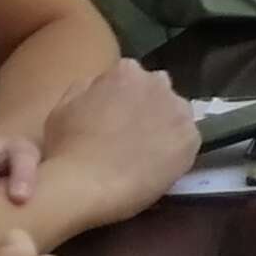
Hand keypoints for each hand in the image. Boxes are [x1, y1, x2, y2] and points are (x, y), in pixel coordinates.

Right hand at [29, 61, 199, 218]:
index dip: (122, 100)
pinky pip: (187, 141)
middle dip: (147, 108)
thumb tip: (102, 87)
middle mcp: (158, 83)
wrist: (85, 183)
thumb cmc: (67, 147)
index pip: (131, 78)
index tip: (114, 118)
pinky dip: (175, 152)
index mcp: (126, 71)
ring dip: (165, 127)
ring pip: (176, 115)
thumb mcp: (64, 106)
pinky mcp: (191, 139)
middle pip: (158, 92)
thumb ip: (88, 88)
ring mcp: (178, 110)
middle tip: (131, 135)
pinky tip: (157, 167)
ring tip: (146, 153)